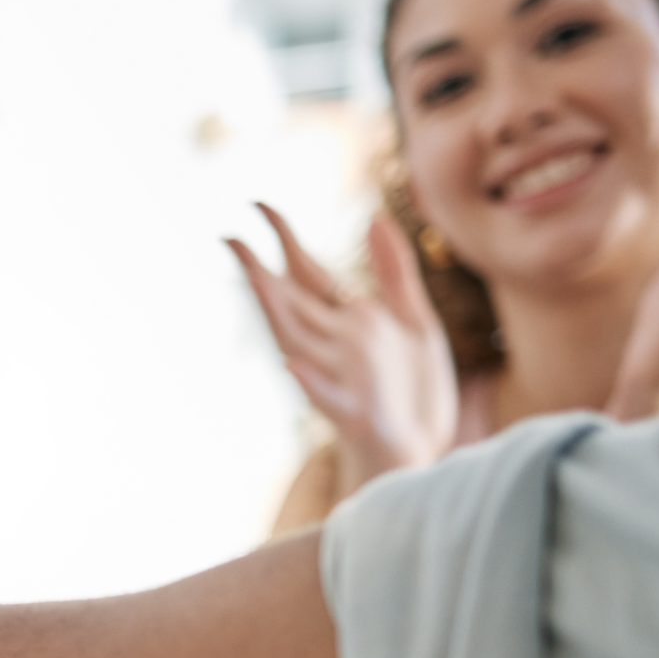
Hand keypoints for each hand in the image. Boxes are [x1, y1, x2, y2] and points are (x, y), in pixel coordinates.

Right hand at [228, 205, 456, 480]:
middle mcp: (334, 344)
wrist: (425, 451)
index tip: (259, 206)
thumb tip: (374, 217)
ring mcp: (341, 377)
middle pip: (292, 300)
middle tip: (233, 240)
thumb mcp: (417, 322)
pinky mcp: (355, 413)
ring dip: (275, 313)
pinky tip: (294, 364)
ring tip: (257, 283)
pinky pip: (326, 397)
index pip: (308, 271)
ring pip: (298, 340)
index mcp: (347, 319)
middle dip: (263, 271)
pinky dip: (309, 382)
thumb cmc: (415, 392)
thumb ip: (394, 272)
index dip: (284, 239)